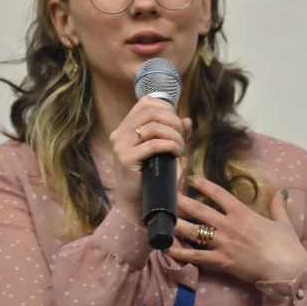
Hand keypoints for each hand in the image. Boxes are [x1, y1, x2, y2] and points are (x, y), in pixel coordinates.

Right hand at [101, 99, 189, 215]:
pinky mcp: (126, 159)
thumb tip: (187, 120)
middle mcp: (119, 134)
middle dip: (173, 121)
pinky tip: (176, 154)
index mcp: (125, 129)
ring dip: (174, 135)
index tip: (176, 124)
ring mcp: (120, 147)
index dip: (166, 108)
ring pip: (153, 127)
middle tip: (182, 137)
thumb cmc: (152, 176)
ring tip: (180, 148)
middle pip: (151, 111)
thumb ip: (176, 134)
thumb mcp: (166, 151)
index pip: (146, 103)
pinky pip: (153, 144)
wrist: (138, 201)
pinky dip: (170, 146)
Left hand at [168, 179, 306, 283]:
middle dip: (181, 202)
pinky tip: (166, 249)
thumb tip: (281, 193)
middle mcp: (229, 226)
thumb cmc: (287, 246)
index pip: (220, 194)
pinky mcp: (220, 261)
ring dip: (175, 225)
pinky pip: (195, 256)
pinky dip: (180, 253)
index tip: (191, 179)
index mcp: (243, 214)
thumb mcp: (284, 222)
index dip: (204, 185)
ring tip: (159, 220)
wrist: (287, 269)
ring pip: (193, 232)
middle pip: (199, 210)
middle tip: (166, 196)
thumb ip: (278, 207)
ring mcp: (223, 243)